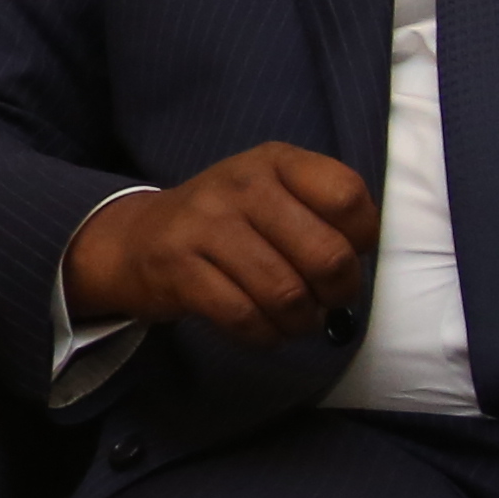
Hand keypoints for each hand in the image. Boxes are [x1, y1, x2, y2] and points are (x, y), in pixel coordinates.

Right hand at [61, 146, 380, 345]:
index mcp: (275, 161)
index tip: (347, 253)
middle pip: (325, 254)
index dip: (361, 238)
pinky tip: (263, 330)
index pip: (347, 196)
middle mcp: (241, 185)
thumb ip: (321, 212)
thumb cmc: (226, 222)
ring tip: (295, 320)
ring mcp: (205, 225)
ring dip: (300, 322)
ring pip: (286, 293)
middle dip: (337, 292)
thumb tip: (359, 264)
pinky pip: (243, 317)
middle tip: (326, 300)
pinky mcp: (179, 268)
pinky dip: (264, 336)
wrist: (137, 238)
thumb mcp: (273, 193)